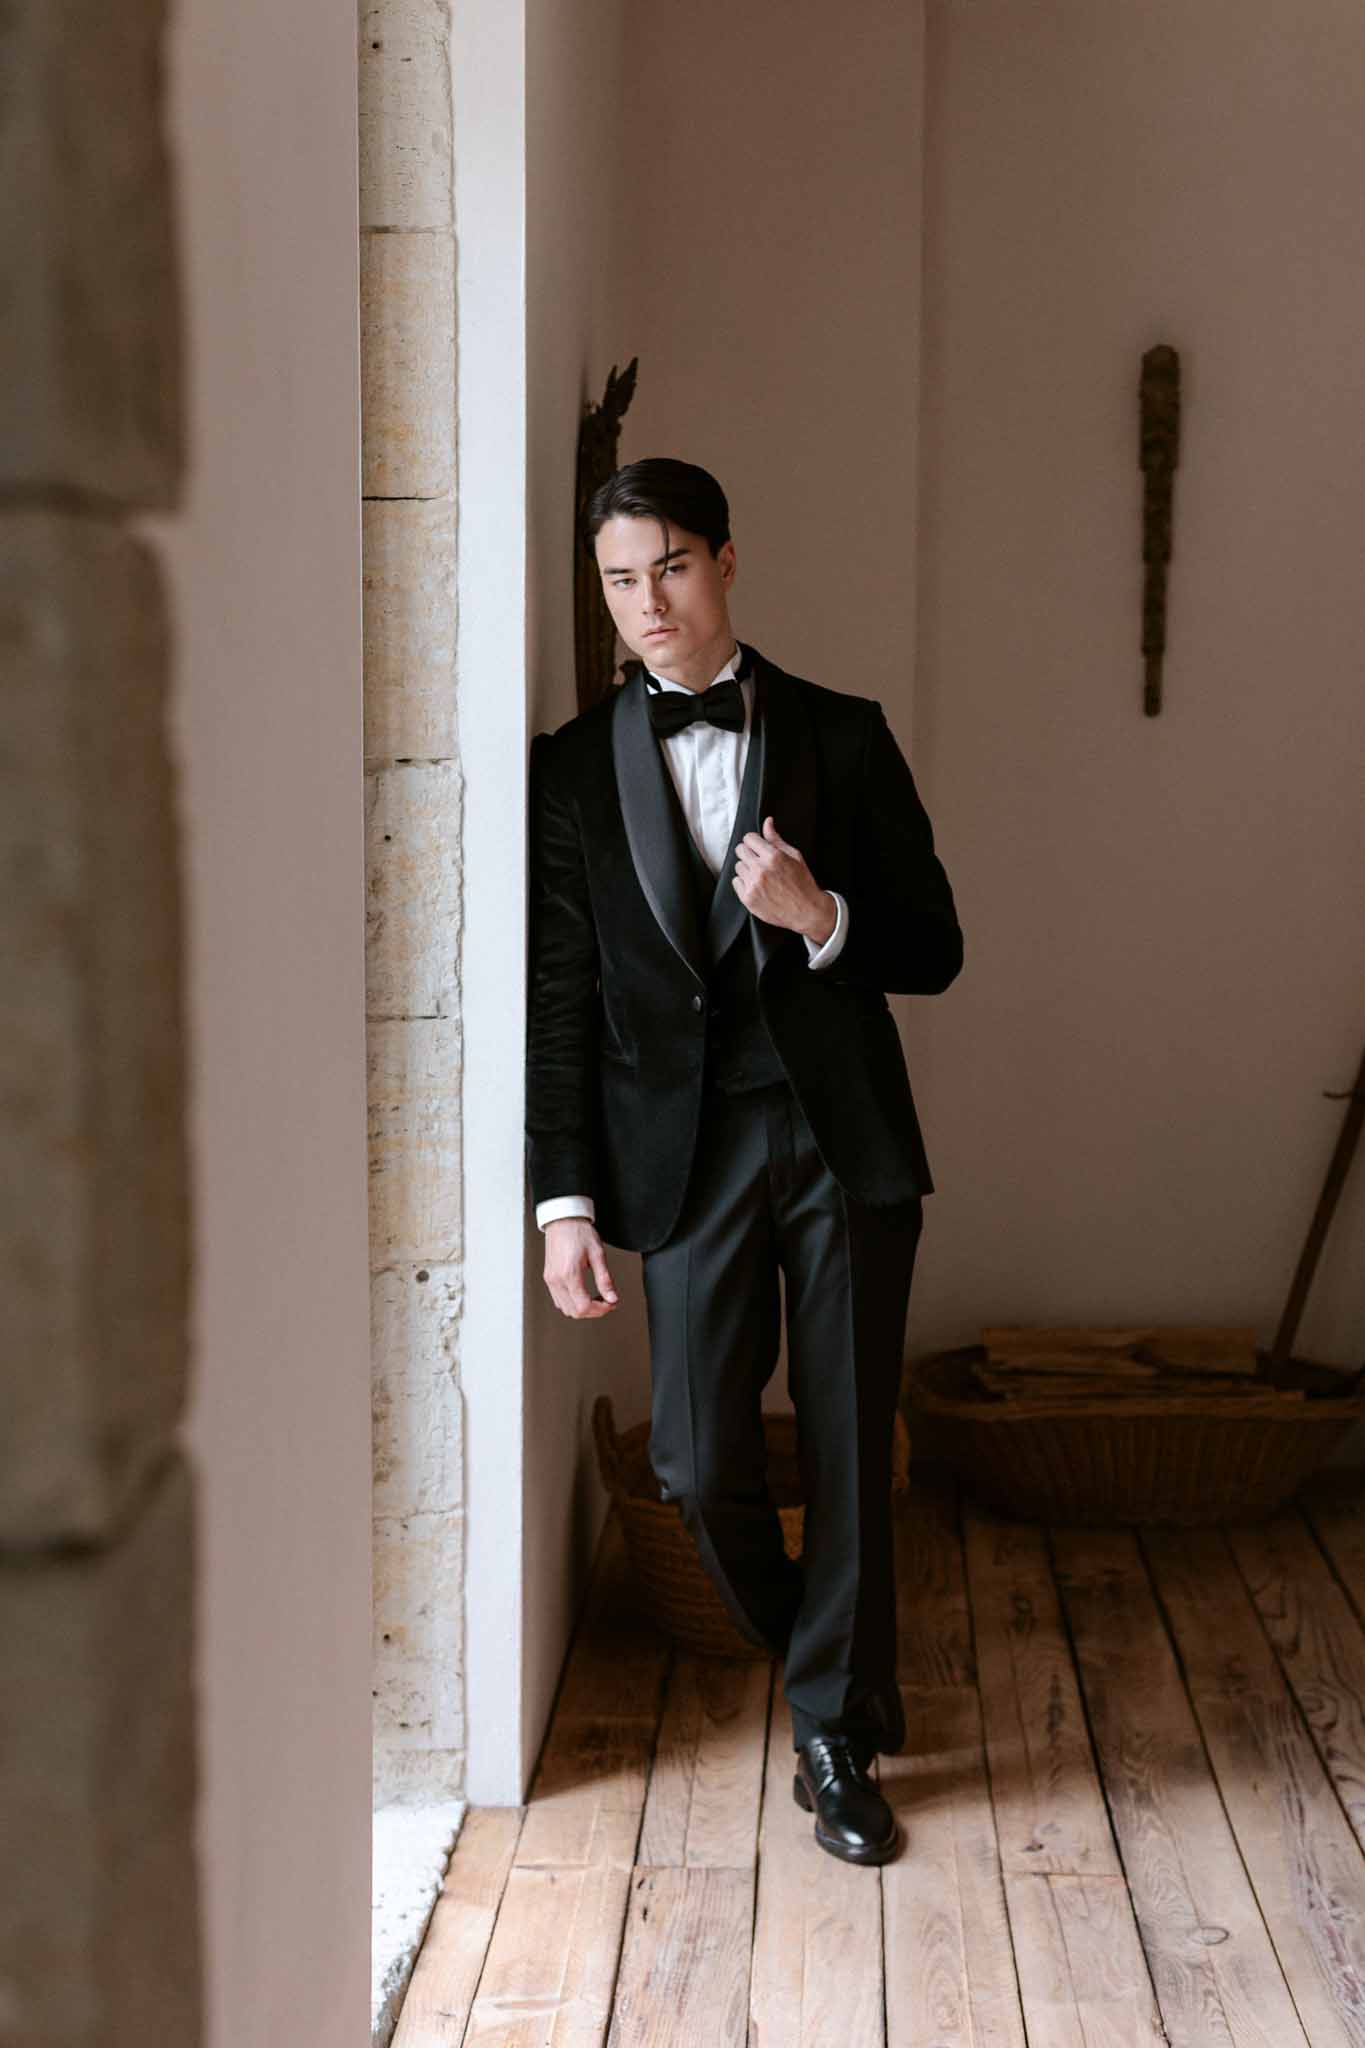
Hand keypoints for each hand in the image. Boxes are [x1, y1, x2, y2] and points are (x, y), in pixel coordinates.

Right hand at [543, 1218, 618, 1318]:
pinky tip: (583, 1294)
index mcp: (569, 1274)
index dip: (600, 1310)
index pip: (584, 1306)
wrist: (563, 1219)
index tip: (610, 1303)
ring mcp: (550, 1280)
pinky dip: (572, 1303)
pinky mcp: (549, 1278)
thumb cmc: (579, 1232)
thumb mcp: (598, 1254)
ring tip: (596, 1298)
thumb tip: (612, 1298)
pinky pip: (559, 1300)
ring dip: (582, 1309)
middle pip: (574, 1312)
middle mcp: (556, 1279)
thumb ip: (605, 1279)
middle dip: (593, 1311)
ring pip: (565, 1309)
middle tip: (607, 1301)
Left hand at [732, 815, 835, 941]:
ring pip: (738, 866)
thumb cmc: (803, 883)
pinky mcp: (748, 898)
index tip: (758, 846)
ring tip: (761, 875)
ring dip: (747, 868)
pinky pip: (736, 882)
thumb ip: (776, 839)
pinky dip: (744, 883)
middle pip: (740, 850)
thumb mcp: (794, 856)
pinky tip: (757, 886)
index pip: (749, 838)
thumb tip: (767, 822)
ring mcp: (753, 885)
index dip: (754, 841)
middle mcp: (760, 869)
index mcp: (773, 856)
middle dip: (749, 852)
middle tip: (759, 860)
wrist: (806, 911)